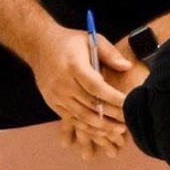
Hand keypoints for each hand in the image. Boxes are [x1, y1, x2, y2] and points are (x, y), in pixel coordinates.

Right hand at [27, 27, 133, 158]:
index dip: (112, 97)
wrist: (39, 45)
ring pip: (81, 116)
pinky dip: (87, 127)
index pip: (95, 86)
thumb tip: (127, 67)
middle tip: (129, 121)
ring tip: (119, 130)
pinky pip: (71, 119)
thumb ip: (110, 53)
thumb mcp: (91, 39)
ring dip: (101, 126)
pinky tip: (102, 130)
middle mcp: (63, 82)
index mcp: (74, 65)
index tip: (128, 104)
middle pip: (90, 104)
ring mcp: (56, 95)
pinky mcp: (52, 102)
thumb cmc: (71, 42)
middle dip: (111, 115)